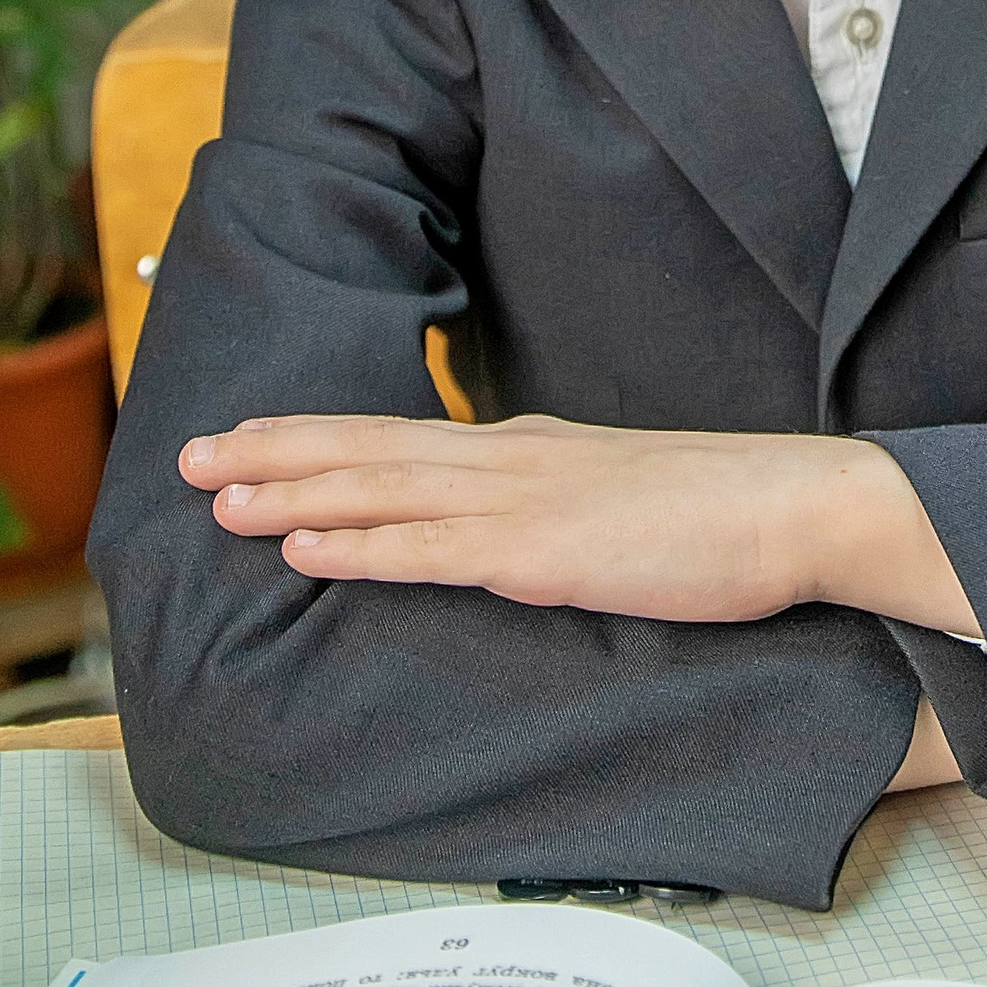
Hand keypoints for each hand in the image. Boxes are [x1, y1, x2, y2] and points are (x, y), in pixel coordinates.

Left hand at [181, 412, 980, 631]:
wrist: (799, 505)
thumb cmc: (721, 516)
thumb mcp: (616, 499)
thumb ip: (551, 509)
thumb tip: (504, 535)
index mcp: (525, 448)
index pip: (398, 435)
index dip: (315, 435)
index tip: (246, 436)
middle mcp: (510, 460)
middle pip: (368, 449)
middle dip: (272, 450)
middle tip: (188, 453)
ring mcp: (524, 501)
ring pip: (382, 489)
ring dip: (290, 489)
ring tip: (216, 493)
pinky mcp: (545, 551)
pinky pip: (431, 550)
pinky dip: (359, 543)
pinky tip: (303, 544)